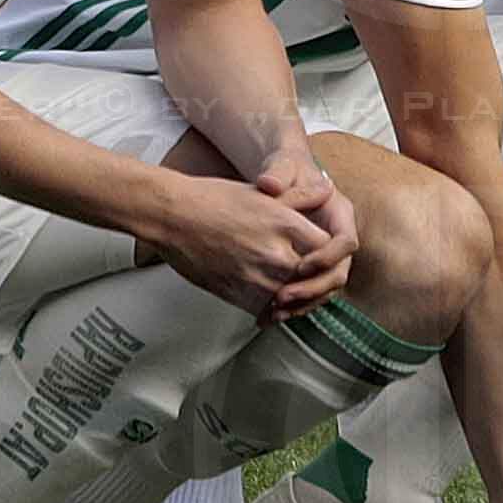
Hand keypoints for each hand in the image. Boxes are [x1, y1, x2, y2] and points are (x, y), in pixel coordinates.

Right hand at [151, 165, 358, 317]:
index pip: (327, 247)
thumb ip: (298, 197)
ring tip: (289, 291)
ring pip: (292, 298)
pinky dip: (270, 309)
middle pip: (314, 277)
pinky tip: (267, 302)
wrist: (174, 216)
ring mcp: (258, 277)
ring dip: (293, 296)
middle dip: (313, 277)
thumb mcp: (261, 192)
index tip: (319, 252)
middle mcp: (277, 253)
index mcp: (286, 223)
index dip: (327, 252)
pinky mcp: (240, 295)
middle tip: (309, 277)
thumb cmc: (214, 200)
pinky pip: (267, 310)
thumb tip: (326, 191)